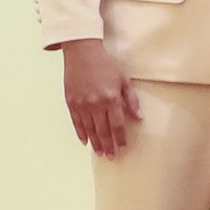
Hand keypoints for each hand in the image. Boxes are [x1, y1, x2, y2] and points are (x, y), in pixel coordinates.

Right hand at [59, 40, 141, 158]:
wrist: (82, 53)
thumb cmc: (106, 65)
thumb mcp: (124, 79)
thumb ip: (131, 100)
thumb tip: (139, 117)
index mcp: (111, 98)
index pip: (117, 124)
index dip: (120, 138)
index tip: (123, 147)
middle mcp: (95, 104)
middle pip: (103, 130)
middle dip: (108, 145)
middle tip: (111, 157)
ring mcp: (81, 104)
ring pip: (89, 129)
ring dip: (95, 142)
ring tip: (100, 153)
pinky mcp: (70, 102)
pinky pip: (76, 122)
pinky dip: (81, 132)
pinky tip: (85, 141)